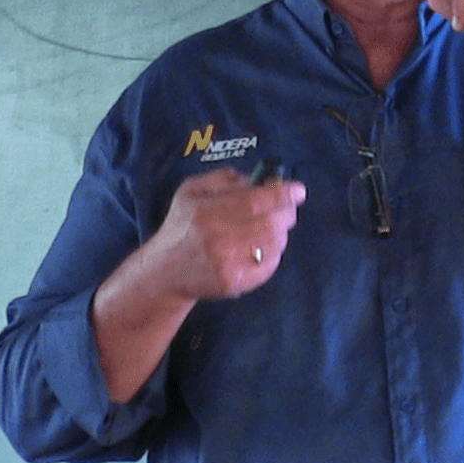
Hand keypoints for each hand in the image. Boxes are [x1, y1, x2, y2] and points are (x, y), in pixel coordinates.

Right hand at [150, 167, 306, 299]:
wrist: (166, 272)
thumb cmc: (183, 225)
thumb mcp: (192, 191)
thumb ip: (223, 179)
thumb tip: (257, 179)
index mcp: (207, 213)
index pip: (254, 202)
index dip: (281, 194)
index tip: (298, 190)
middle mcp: (218, 240)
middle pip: (270, 223)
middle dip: (286, 211)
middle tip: (287, 206)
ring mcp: (228, 265)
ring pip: (275, 244)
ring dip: (280, 231)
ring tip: (270, 225)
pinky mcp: (236, 283)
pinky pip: (271, 264)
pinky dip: (274, 252)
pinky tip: (261, 246)